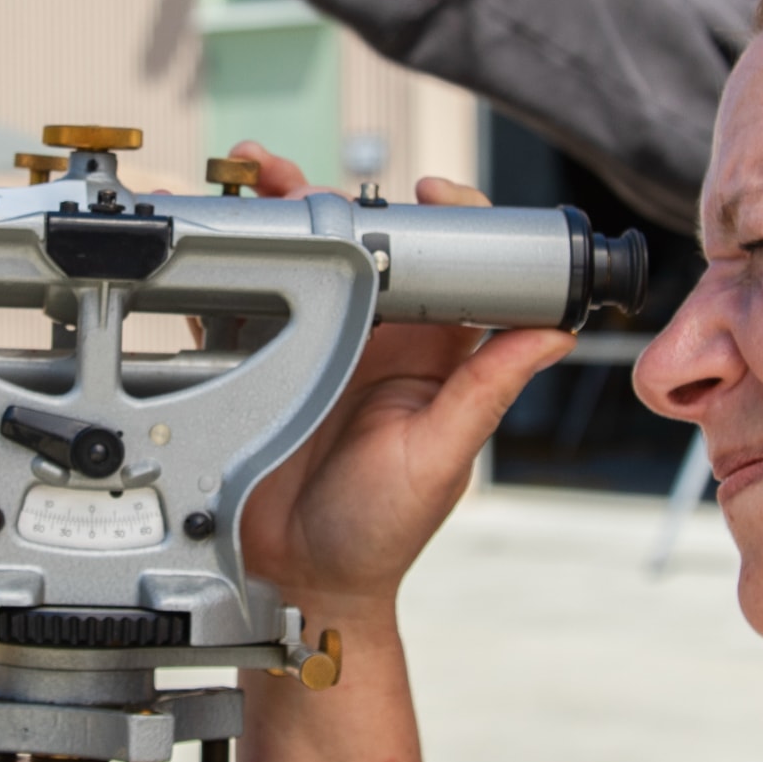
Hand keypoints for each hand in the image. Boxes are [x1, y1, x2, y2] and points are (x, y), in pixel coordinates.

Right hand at [221, 141, 571, 611]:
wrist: (302, 581)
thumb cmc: (382, 533)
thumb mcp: (441, 458)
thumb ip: (488, 390)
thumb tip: (556, 330)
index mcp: (433, 352)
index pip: (456, 264)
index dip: (449, 216)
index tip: (426, 194)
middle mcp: (378, 339)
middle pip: (366, 245)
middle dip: (335, 198)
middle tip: (300, 179)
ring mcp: (318, 349)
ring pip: (303, 260)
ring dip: (276, 217)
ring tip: (250, 180)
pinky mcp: (264, 367)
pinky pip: (242, 304)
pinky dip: (222, 266)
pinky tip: (205, 238)